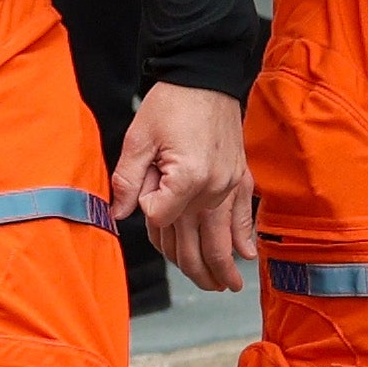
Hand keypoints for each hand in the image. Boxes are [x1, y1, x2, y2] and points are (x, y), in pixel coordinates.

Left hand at [115, 82, 254, 292]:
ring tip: (223, 287)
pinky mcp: (241, 178)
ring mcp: (230, 185)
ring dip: (223, 265)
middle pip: (199, 242)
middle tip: (202, 288)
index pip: (161, 219)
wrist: (205, 78)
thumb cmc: (170, 104)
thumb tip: (120, 213)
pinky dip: (245, 237)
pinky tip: (247, 255)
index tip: (144, 192)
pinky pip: (243, 215)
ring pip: (224, 237)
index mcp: (186, 178)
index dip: (148, 213)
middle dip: (195, 269)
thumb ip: (128, 179)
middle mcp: (212, 188)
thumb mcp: (138, 137)